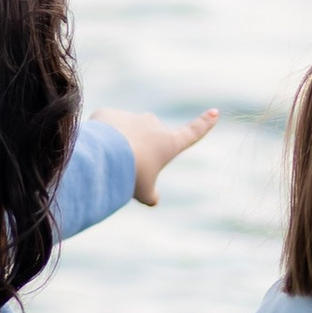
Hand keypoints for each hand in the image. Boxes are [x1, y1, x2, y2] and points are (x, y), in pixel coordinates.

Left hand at [97, 106, 218, 205]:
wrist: (105, 154)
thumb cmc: (131, 175)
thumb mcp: (144, 192)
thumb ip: (151, 195)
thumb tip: (154, 200)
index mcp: (169, 143)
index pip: (192, 132)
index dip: (204, 124)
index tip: (215, 112)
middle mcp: (153, 125)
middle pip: (149, 137)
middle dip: (139, 149)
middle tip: (128, 168)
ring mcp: (131, 117)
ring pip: (123, 134)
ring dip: (117, 146)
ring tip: (108, 163)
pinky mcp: (109, 114)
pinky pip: (105, 129)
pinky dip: (101, 140)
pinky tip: (96, 151)